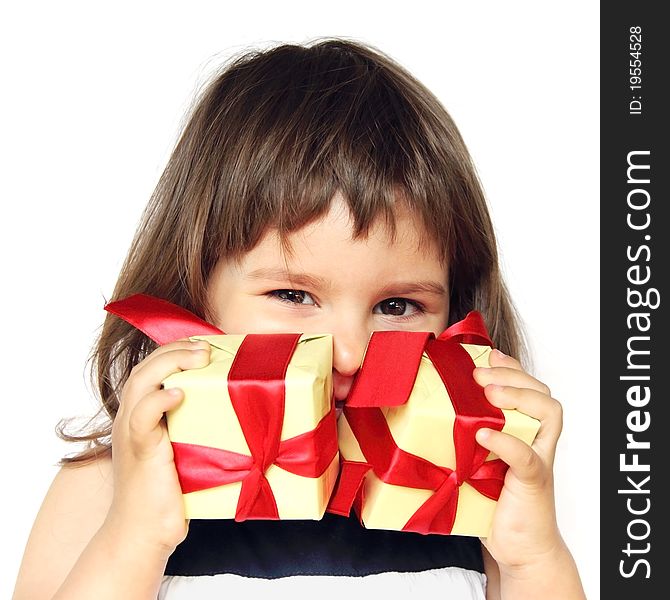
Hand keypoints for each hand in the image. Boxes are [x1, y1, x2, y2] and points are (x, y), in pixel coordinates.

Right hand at [103, 339, 210, 558]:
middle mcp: (131, 417)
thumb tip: (241, 408)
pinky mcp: (140, 451)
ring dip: (171, 363)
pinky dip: (159, 401)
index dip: (177, 349)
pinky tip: (179, 393)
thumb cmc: (169, 492)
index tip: (207, 343)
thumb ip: (197, 424)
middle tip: (208, 346)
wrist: (143, 535)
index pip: (153, 367)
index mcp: (141, 413)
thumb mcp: (184, 449)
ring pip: (141, 382)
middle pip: (147, 366)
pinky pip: (142, 417)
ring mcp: (131, 433)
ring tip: (200, 356)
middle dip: (177, 348)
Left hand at [473, 348, 566, 572]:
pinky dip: (505, 442)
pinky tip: (483, 434)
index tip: (488, 356)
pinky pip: (526, 456)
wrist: (519, 548)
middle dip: (513, 375)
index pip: (529, 386)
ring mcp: (539, 459)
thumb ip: (465, 437)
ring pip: (548, 414)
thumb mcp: (477, 461)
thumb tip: (421, 413)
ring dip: (518, 397)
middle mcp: (537, 440)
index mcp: (525, 430)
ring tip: (489, 393)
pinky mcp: (533, 482)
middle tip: (481, 374)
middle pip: (542, 393)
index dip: (511, 367)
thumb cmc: (495, 502)